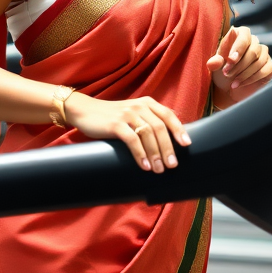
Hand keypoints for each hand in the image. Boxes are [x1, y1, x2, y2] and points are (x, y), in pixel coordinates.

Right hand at [64, 93, 189, 172]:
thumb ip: (148, 120)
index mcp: (147, 103)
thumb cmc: (112, 116)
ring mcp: (127, 114)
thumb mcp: (133, 113)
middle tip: (172, 165)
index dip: (179, 129)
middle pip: (160, 127)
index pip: (168, 115)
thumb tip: (168, 141)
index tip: (186, 144)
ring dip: (155, 154)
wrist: (84, 110)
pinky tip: (144, 166)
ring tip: (158, 169)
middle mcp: (139, 106)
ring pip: (148, 134)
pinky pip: (132, 140)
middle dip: (168, 148)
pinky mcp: (115, 124)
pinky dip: (140, 154)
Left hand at [206, 25, 271, 109]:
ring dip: (244, 73)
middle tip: (227, 74)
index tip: (230, 60)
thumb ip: (214, 63)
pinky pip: (265, 70)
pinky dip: (252, 78)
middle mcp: (254, 42)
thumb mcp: (215, 67)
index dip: (238, 47)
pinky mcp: (270, 66)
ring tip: (232, 82)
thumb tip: (213, 62)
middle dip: (239, 65)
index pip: (244, 35)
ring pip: (259, 61)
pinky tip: (240, 84)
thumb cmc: (221, 72)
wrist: (228, 88)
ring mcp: (263, 54)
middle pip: (253, 50)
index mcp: (240, 35)